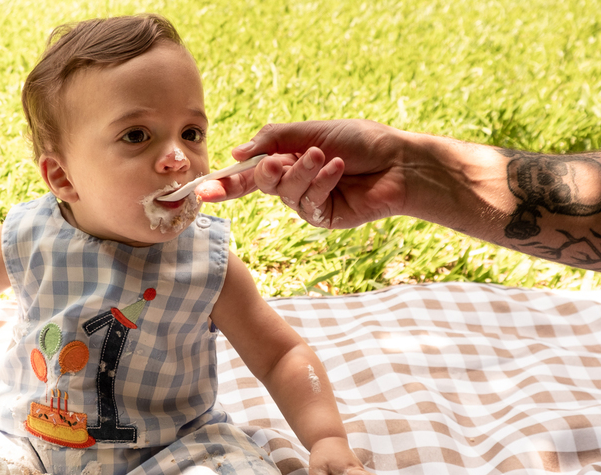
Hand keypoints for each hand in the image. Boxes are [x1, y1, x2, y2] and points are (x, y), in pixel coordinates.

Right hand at [197, 120, 408, 229]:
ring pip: (285, 191)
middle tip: (276, 162)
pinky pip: (308, 201)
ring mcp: (306, 202)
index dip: (225, 182)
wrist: (398, 162)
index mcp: (287, 159)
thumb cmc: (361, 141)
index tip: (202, 191)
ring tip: (323, 157)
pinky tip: (337, 169)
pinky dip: (320, 181)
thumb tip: (237, 152)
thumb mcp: (312, 130)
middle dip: (264, 173)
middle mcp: (293, 182)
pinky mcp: (322, 217)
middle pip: (260, 183)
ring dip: (302, 172)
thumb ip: (273, 139)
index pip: (249, 172)